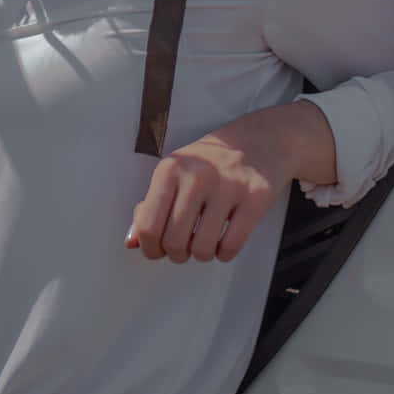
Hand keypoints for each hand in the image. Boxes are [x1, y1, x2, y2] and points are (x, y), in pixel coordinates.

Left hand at [126, 102, 335, 263]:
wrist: (261, 138)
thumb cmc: (211, 161)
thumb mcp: (175, 172)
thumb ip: (151, 205)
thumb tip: (131, 242)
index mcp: (170, 169)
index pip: (148, 225)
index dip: (150, 248)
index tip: (158, 250)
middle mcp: (197, 176)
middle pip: (174, 242)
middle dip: (177, 254)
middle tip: (185, 247)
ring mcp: (228, 186)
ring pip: (202, 248)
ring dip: (202, 254)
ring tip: (206, 241)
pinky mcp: (256, 196)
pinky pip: (231, 246)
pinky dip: (225, 253)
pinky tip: (225, 240)